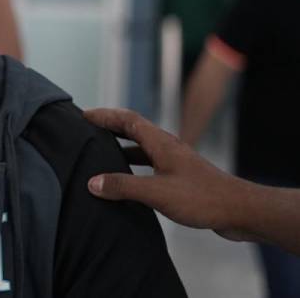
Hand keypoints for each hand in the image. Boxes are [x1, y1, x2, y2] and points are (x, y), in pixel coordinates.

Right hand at [83, 108, 253, 241]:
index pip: (127, 120)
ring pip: (142, 148)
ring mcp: (175, 162)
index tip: (84, 115)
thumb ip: (123, 186)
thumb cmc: (202, 197)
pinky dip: (135, 165)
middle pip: (134, 129)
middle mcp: (167, 147)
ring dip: (122, 147)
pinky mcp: (181, 177)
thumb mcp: (156, 192)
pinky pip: (150, 164)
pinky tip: (128, 179)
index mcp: (160, 142)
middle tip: (88, 130)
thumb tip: (92, 182)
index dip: (105, 115)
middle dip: (110, 127)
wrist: (240, 210)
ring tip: (101, 153)